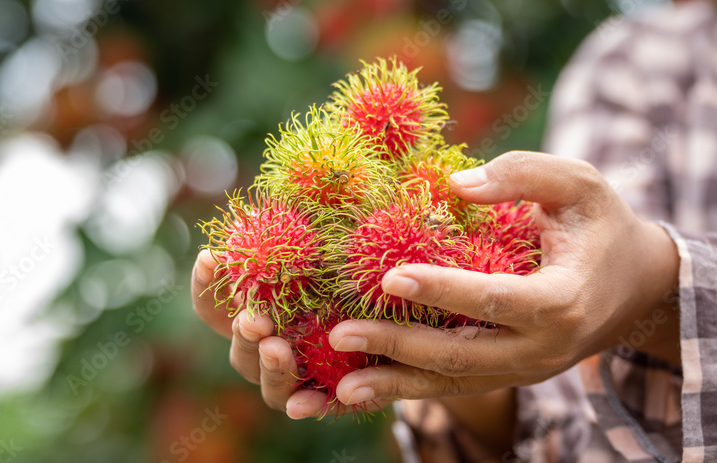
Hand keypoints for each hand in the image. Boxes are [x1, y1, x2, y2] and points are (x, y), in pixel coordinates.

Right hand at [192, 250, 390, 417]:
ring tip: (277, 350)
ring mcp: (294, 377)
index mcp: (257, 311)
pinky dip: (306, 406)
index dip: (205, 284)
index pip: (214, 304)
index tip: (211, 258)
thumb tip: (287, 195)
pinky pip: (313, 406)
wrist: (403, 317)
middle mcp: (268, 348)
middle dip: (243, 332)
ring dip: (269, 368)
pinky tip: (304, 405)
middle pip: (240, 347)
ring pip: (269, 382)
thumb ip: (305, 233)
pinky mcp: (328, 397)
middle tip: (254, 320)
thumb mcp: (330, 250)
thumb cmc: (352, 273)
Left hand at [326, 151, 679, 406]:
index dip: (442, 290)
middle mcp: (542, 349)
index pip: (495, 299)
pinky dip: (407, 390)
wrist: (637, 287)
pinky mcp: (507, 377)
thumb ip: (523, 174)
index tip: (391, 277)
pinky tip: (362, 389)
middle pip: (462, 355)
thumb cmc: (600, 226)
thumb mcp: (578, 184)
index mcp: (562, 301)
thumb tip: (455, 184)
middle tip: (340, 334)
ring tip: (341, 387)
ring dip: (394, 384)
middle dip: (398, 348)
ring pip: (452, 384)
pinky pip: (453, 388)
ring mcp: (523, 371)